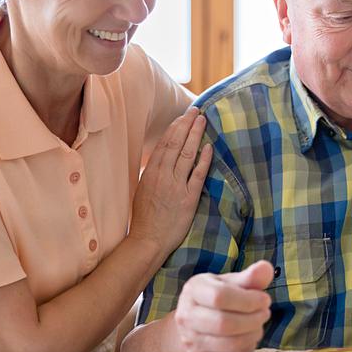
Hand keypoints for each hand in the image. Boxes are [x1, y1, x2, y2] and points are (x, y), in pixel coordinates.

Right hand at [128, 107, 212, 254]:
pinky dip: (203, 160)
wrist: (148, 241)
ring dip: (195, 135)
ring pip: (186, 154)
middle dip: (186, 124)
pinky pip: (197, 175)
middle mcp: (163, 176)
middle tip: (196, 110)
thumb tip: (160, 158)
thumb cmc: (144, 218)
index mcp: (151, 173)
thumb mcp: (142, 190)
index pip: (164, 144)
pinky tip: (209, 147)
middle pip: (176, 144)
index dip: (175, 127)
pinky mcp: (188, 199)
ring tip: (202, 121)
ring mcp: (176, 187)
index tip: (183, 116)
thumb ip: (152, 173)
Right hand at [174, 261, 273, 351]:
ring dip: (252, 334)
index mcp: (193, 290)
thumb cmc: (217, 297)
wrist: (194, 320)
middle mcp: (186, 316)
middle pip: (223, 323)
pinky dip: (246, 347)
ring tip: (259, 324)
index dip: (248, 300)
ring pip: (228, 344)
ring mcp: (190, 340)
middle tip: (265, 313)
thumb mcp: (230, 282)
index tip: (265, 299)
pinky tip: (250, 336)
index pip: (220, 297)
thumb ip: (250, 276)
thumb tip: (266, 268)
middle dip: (252, 319)